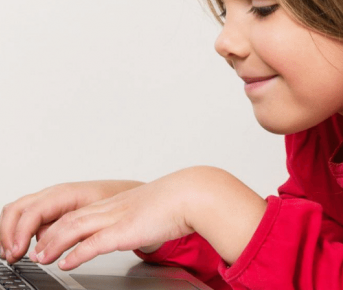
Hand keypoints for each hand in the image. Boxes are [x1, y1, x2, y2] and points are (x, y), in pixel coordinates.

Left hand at [29, 166, 265, 269]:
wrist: (194, 194)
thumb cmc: (181, 201)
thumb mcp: (154, 206)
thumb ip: (143, 215)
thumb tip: (143, 224)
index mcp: (119, 202)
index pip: (80, 210)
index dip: (60, 223)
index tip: (50, 235)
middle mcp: (113, 207)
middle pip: (70, 217)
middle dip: (48, 234)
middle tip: (35, 248)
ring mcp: (118, 217)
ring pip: (74, 227)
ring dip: (54, 243)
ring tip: (41, 256)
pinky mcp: (125, 230)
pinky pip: (94, 243)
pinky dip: (76, 253)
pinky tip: (67, 262)